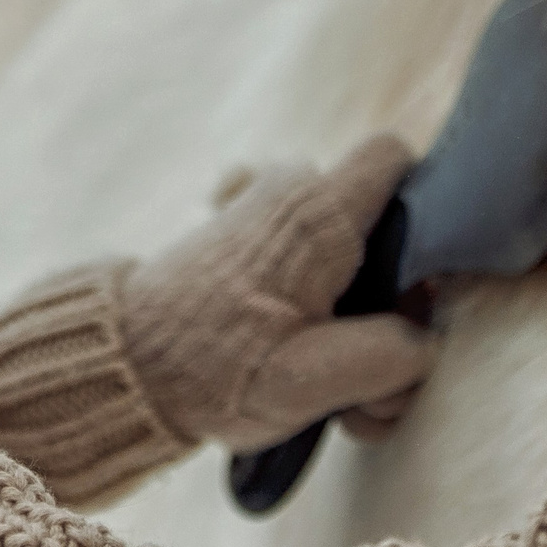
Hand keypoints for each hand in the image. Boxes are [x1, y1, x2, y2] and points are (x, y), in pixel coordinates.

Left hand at [119, 134, 434, 453]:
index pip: (392, 156)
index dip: (425, 205)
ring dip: (352, 321)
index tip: (419, 279)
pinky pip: (304, 261)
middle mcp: (289, 196)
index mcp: (315, 215)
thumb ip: (386, 355)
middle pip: (381, 225)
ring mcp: (261, 214)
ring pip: (346, 254)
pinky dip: (314, 309)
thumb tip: (424, 342)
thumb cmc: (211, 372)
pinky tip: (295, 360)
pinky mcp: (243, 243)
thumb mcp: (309, 381)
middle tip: (368, 374)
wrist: (121, 371)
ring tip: (328, 389)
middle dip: (392, 302)